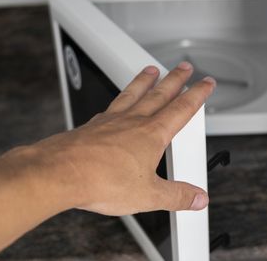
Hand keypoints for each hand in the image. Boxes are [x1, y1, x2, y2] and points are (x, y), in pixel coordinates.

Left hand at [35, 62, 214, 215]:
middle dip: (175, 79)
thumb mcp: (148, 195)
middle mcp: (133, 121)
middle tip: (184, 67)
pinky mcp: (92, 125)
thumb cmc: (101, 180)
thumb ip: (177, 196)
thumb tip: (198, 198)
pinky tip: (117, 102)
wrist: (60, 173)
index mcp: (152, 134)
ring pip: (134, 93)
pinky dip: (119, 98)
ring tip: (151, 70)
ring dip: (145, 80)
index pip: (182, 109)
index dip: (198, 94)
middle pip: (160, 94)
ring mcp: (111, 120)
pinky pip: (111, 104)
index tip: (206, 83)